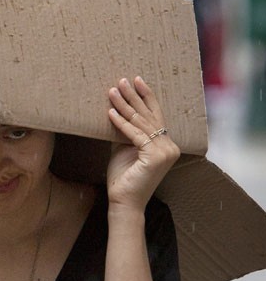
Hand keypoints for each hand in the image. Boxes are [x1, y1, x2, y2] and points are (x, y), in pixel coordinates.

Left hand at [106, 77, 179, 211]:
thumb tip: (117, 110)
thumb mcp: (124, 148)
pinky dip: (121, 123)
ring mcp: (165, 151)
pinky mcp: (155, 156)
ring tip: (113, 90)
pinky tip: (110, 112)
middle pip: (148, 116)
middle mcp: (170, 146)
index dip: (146, 97)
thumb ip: (127, 131)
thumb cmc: (123, 177)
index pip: (155, 115)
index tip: (136, 81)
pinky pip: (135, 135)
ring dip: (124, 105)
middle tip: (122, 80)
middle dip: (133, 96)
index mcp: (166, 144)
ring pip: (141, 123)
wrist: (124, 201)